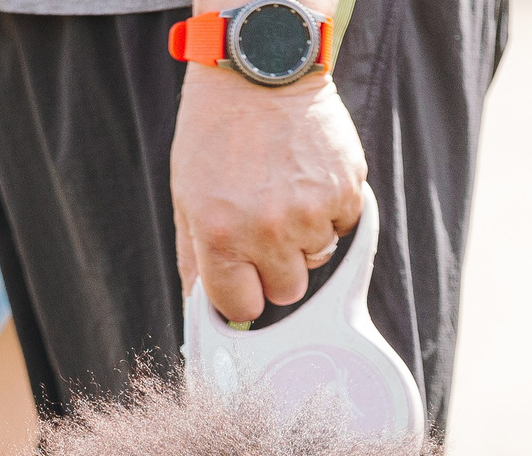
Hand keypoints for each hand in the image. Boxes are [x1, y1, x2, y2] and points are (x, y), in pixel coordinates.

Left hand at [171, 57, 365, 324]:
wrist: (260, 71)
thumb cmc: (216, 132)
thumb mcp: (186, 197)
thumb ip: (195, 258)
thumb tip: (203, 308)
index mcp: (220, 236)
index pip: (242, 308)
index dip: (243, 296)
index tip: (244, 282)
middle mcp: (267, 230)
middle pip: (287, 293)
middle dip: (277, 270)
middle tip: (265, 229)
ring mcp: (311, 212)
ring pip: (317, 260)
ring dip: (304, 238)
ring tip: (284, 191)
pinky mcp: (345, 191)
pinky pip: (342, 228)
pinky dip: (329, 210)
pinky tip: (307, 177)